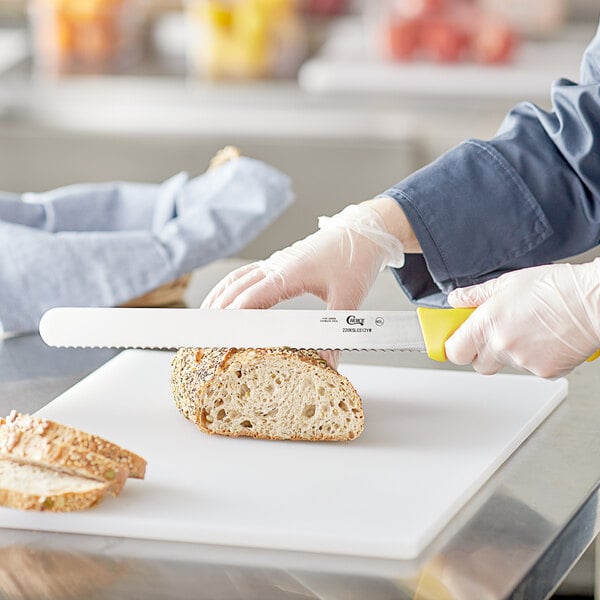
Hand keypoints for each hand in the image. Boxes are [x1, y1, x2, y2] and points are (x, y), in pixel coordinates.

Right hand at [202, 202, 405, 366]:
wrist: (363, 232)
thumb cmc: (355, 259)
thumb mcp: (350, 297)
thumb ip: (336, 332)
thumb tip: (326, 365)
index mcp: (290, 272)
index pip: (252, 297)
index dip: (233, 317)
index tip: (219, 335)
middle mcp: (276, 265)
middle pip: (236, 289)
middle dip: (218, 312)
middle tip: (204, 336)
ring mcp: (275, 262)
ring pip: (236, 280)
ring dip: (218, 299)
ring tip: (204, 321)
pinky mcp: (277, 263)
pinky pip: (244, 275)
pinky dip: (228, 288)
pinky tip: (222, 299)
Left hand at [445, 260, 599, 377]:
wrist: (594, 302)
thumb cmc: (556, 288)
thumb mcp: (509, 282)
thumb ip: (476, 295)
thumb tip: (456, 299)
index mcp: (487, 324)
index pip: (454, 351)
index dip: (455, 345)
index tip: (458, 339)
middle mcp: (502, 347)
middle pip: (477, 364)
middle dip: (481, 351)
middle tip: (495, 332)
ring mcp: (524, 362)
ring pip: (506, 365)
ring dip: (511, 352)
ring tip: (530, 328)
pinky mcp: (545, 372)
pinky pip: (530, 369)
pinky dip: (535, 357)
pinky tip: (545, 338)